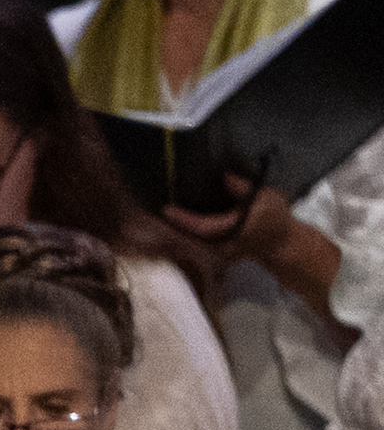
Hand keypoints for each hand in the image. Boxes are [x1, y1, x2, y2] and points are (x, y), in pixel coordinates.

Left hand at [162, 174, 295, 267]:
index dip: (182, 218)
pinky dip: (181, 231)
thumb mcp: (266, 198)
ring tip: (154, 215)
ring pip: (188, 241)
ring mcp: (215, 252)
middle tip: (148, 210)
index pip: (201, 226)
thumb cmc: (275, 219)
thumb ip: (245, 189)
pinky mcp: (213, 252)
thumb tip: (227, 177)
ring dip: (172, 229)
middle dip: (170, 225)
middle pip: (188, 237)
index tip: (166, 209)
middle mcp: (220, 245)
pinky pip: (193, 241)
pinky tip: (169, 222)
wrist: (280, 244)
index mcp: (233, 231)